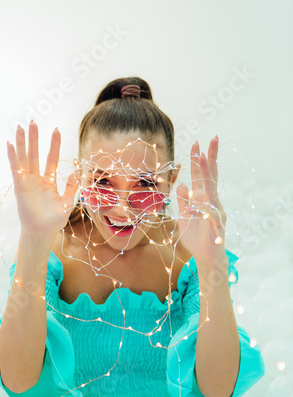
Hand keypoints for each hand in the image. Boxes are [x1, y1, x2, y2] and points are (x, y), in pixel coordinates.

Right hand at [7, 120, 80, 236]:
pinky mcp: (20, 186)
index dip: (53, 144)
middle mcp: (36, 179)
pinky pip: (16, 169)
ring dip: (22, 142)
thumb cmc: (54, 220)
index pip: (51, 158)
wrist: (43, 233)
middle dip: (34, 138)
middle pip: (35, 154)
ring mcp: (27, 182)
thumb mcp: (67, 201)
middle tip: (33, 121)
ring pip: (24, 158)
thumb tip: (77, 172)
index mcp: (48, 181)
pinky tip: (9, 143)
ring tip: (20, 126)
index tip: (56, 130)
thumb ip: (72, 187)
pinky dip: (12, 156)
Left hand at [176, 136, 226, 261]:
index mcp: (203, 199)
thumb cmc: (196, 236)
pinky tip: (200, 205)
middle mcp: (212, 202)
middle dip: (210, 158)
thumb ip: (184, 200)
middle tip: (211, 139)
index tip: (197, 143)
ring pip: (212, 190)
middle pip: (211, 176)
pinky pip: (212, 216)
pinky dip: (206, 210)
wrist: (206, 257)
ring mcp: (216, 213)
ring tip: (204, 159)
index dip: (199, 160)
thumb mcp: (185, 216)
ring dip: (208, 174)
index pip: (201, 176)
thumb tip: (181, 184)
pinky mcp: (217, 227)